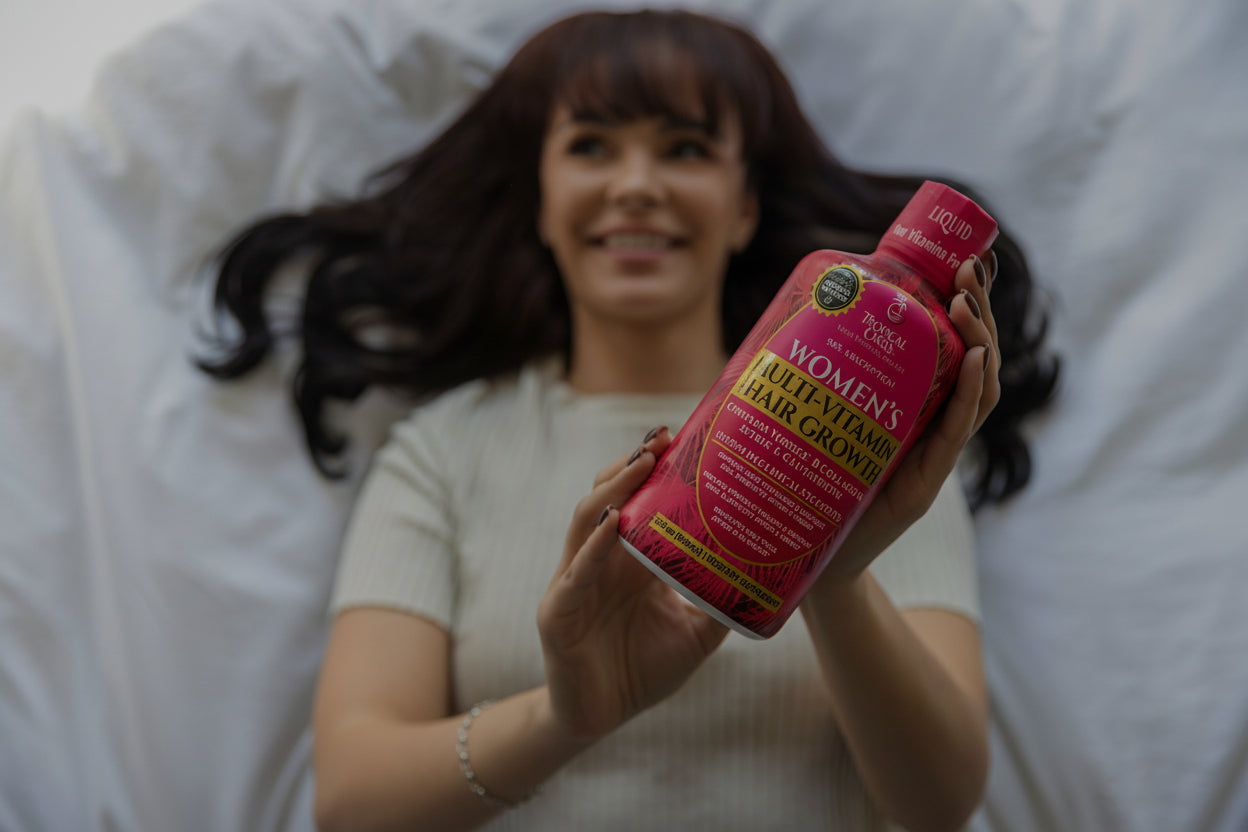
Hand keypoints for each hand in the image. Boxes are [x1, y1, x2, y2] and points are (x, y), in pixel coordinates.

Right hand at [536, 428, 728, 739]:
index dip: (651, 468)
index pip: (636, 500)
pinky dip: (594, 545)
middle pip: (608, 495)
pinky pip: (576, 571)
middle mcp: (598, 559)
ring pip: (586, 519)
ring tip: (640, 464)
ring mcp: (574, 580)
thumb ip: (723, 605)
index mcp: (627, 560)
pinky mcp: (558, 610)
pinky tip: (614, 523)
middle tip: (660, 438)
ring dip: (613, 489)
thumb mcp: (696, 633)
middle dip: (631, 464)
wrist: (603, 718)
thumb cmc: (644, 671)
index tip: (678, 436)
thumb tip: (775, 583)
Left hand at [820, 253, 999, 579]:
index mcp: (909, 410)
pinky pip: (954, 436)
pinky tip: (973, 360)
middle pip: (970, 363)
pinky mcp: (920, 489)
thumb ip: (802, 387)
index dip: (963, 307)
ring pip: (974, 394)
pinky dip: (968, 395)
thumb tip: (762, 325)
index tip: (961, 261)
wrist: (803, 566)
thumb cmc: (805, 490)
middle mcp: (927, 430)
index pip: (949, 350)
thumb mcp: (808, 425)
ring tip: (967, 302)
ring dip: (979, 343)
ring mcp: (930, 458)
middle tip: (969, 271)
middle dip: (976, 312)